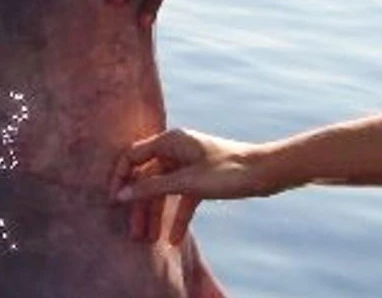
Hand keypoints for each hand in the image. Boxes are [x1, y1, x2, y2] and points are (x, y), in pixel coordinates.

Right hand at [110, 128, 279, 244]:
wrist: (267, 173)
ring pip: (163, 189)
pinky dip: (177, 216)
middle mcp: (176, 149)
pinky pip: (182, 197)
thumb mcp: (187, 182)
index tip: (114, 203)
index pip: (133, 157)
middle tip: (133, 232)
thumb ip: (152, 188)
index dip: (120, 179)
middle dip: (139, 205)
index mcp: (170, 140)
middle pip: (147, 177)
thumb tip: (122, 194)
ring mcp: (189, 163)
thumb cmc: (228, 171)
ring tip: (148, 240)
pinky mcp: (201, 177)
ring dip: (156, 214)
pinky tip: (173, 239)